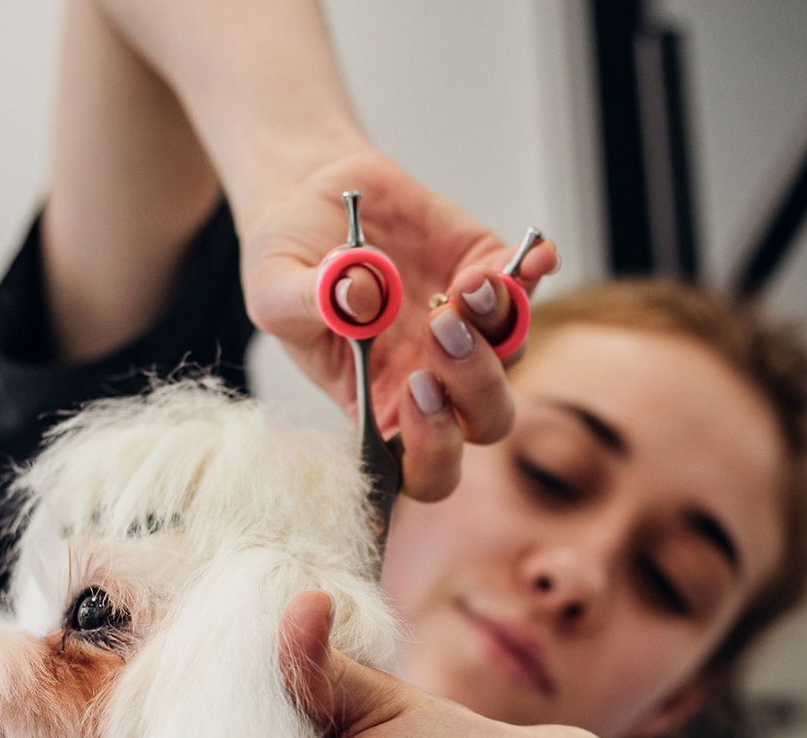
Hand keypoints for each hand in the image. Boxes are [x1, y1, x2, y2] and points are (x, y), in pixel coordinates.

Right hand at [238, 147, 559, 501]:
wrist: (310, 198)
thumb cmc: (289, 267)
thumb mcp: (274, 288)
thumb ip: (309, 302)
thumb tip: (368, 297)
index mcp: (381, 407)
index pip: (424, 470)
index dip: (435, 451)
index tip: (418, 394)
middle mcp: (432, 379)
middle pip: (485, 421)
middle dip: (477, 384)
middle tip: (439, 328)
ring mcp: (467, 330)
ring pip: (512, 354)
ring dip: (497, 324)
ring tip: (466, 283)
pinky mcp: (485, 275)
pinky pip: (527, 289)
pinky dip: (532, 275)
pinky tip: (531, 255)